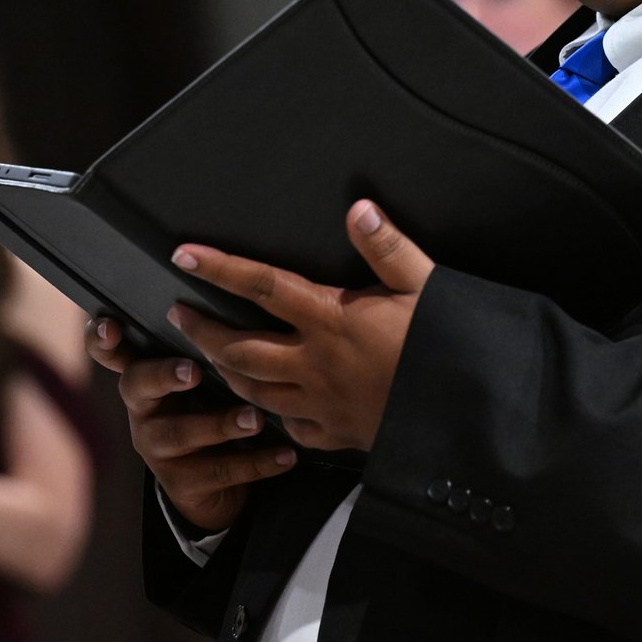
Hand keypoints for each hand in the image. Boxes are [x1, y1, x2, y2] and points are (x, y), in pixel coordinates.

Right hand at [93, 321, 295, 536]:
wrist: (215, 487)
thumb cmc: (214, 409)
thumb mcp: (208, 378)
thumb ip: (211, 347)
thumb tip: (242, 297)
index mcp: (147, 376)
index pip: (113, 353)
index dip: (103, 340)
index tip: (111, 326)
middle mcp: (143, 410)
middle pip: (137, 386)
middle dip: (164, 375)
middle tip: (194, 371)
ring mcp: (158, 449)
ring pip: (180, 434)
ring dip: (220, 424)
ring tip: (256, 419)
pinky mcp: (180, 483)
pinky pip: (218, 471)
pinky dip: (256, 462)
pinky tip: (286, 454)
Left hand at [167, 200, 432, 455]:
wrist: (463, 415)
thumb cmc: (447, 345)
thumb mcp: (425, 285)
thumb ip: (387, 247)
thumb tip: (358, 208)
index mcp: (332, 319)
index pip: (263, 287)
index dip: (220, 269)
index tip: (183, 255)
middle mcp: (315, 363)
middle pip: (239, 349)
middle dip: (202, 331)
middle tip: (178, 316)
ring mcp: (320, 403)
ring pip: (253, 391)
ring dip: (224, 372)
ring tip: (207, 356)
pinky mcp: (334, 433)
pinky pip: (288, 427)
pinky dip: (270, 415)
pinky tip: (265, 407)